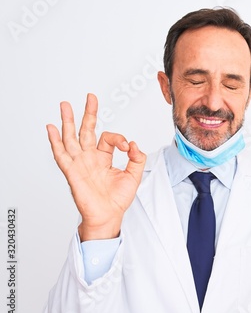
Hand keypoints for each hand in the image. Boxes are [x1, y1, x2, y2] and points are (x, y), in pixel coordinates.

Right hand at [46, 94, 145, 240]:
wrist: (109, 215)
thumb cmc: (118, 198)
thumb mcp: (134, 175)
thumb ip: (137, 158)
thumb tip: (134, 144)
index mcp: (103, 157)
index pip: (108, 138)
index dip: (119, 138)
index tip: (128, 147)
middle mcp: (90, 157)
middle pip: (86, 130)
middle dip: (88, 113)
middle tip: (90, 97)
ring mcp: (79, 163)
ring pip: (71, 137)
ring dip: (67, 121)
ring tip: (65, 105)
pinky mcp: (72, 171)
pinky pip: (61, 155)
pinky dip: (55, 141)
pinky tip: (51, 128)